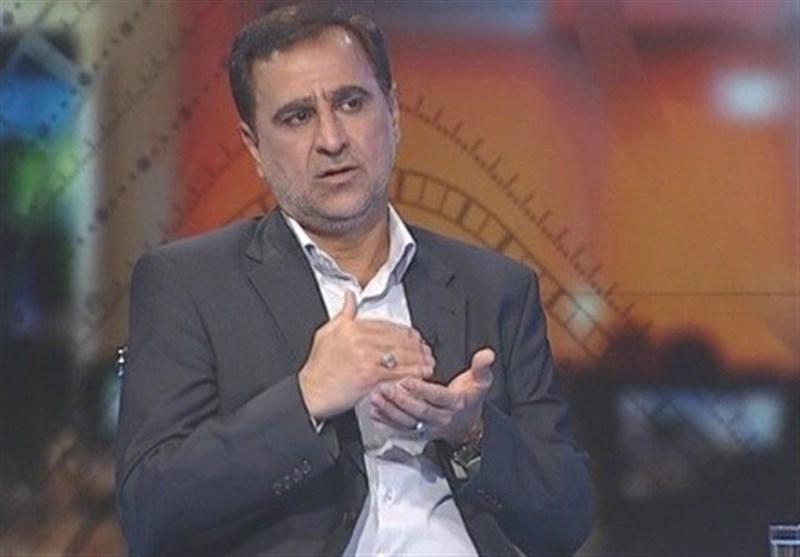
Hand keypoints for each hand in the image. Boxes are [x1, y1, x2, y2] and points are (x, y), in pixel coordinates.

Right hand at [298, 291, 434, 419]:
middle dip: (416, 345)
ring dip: (419, 359)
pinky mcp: (371, 376)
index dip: (404, 331)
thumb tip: (350, 295)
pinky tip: (422, 374)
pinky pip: (397, 372)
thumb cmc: (318, 366)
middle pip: (398, 339)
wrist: (310, 391)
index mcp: (352, 327)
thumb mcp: (326, 332)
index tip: (414, 336)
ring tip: (429, 362)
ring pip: (401, 355)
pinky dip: (412, 373)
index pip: (387, 325)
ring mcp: (367, 358)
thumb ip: (343, 313)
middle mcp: (361, 340)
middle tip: (426, 349)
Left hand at [369, 347, 494, 444]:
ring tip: (376, 398)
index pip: (437, 397)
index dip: (422, 389)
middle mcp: (441, 418)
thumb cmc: (469, 399)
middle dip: (400, 399)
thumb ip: (481, 367)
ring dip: (389, 410)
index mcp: (455, 403)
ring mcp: (428, 427)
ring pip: (407, 421)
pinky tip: (374, 411)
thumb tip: (486, 355)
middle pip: (419, 410)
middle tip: (385, 387)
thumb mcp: (481, 381)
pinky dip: (386, 420)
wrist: (467, 425)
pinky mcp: (418, 432)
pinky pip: (400, 428)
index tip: (407, 380)